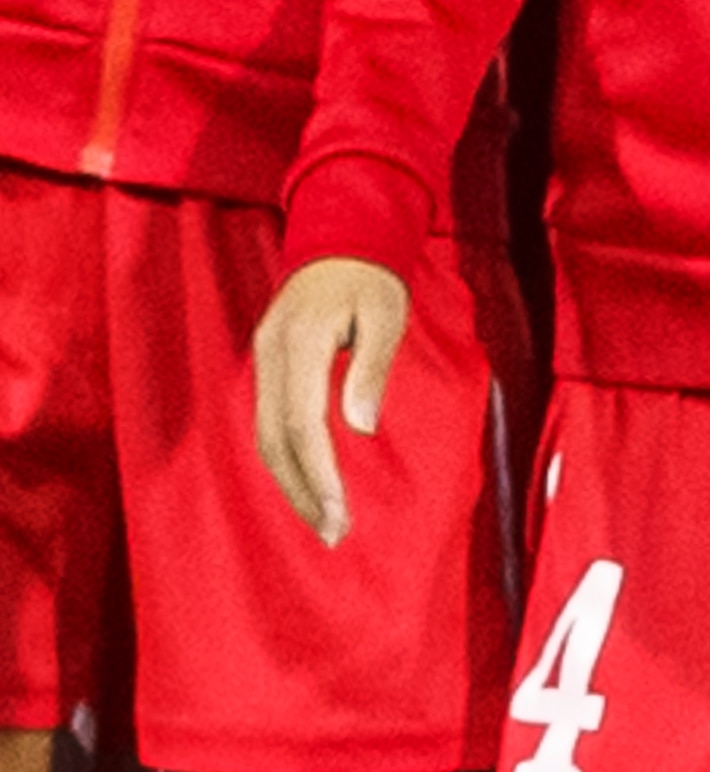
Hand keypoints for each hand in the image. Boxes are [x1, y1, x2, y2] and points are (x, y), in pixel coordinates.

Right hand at [252, 258, 411, 549]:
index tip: (338, 512)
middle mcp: (270, 357)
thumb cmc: (372, 278)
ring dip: (290, 482)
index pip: (302, 424)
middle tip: (333, 534)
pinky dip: (284, 458)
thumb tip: (360, 427)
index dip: (318, 474)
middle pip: (275, 441)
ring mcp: (261, 361)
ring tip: (322, 521)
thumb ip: (369, 369)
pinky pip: (267, 422)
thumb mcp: (386, 315)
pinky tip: (305, 483)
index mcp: (300, 344)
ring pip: (264, 437)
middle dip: (302, 492)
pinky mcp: (265, 366)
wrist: (338, 238)